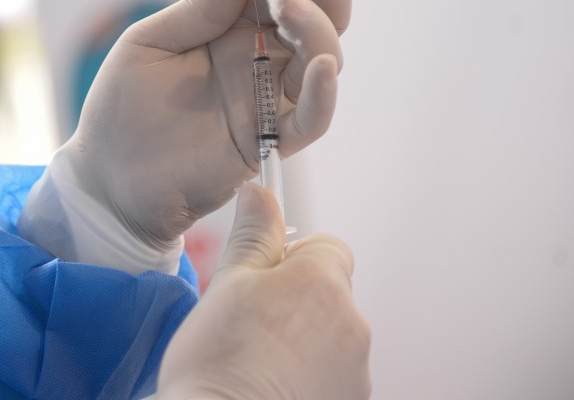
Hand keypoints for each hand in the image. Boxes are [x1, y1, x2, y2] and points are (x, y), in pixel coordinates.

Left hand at [60, 0, 351, 250]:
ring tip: (285, 7)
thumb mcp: (150, 43)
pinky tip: (321, 68)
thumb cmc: (122, 107)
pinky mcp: (270, 140)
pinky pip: (313, 117)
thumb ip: (198, 7)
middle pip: (318, 14)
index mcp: (231, 25)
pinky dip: (324, 93)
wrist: (108, 176)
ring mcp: (268, 97)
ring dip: (316, 26)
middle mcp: (259, 56)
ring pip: (322, 57)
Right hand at [157, 182, 371, 399]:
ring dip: (301, 341)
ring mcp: (355, 372)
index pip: (329, 246)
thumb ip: (253, 234)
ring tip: (255, 360)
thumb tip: (260, 192)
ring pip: (329, 337)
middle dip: (294, 301)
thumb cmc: (218, 358)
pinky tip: (268, 385)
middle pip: (329, 294)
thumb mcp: (228, 282)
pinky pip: (330, 375)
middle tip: (248, 321)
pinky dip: (306, 377)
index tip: (261, 275)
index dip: (293, 257)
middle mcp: (352, 325)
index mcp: (323, 283)